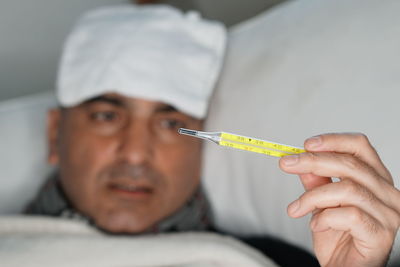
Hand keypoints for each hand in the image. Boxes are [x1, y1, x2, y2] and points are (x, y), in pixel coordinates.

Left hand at [279, 133, 399, 266]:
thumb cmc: (337, 237)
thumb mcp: (320, 203)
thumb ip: (315, 181)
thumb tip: (300, 159)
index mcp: (375, 179)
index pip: (360, 147)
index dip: (333, 141)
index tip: (306, 144)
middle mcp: (387, 193)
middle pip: (351, 164)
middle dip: (312, 162)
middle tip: (286, 164)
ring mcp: (388, 214)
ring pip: (347, 189)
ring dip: (312, 197)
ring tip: (296, 209)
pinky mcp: (381, 234)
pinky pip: (349, 215)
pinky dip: (324, 218)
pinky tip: (316, 226)